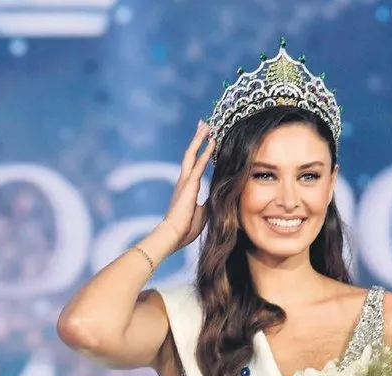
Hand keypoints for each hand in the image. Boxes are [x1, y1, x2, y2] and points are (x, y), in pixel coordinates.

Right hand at [156, 121, 215, 252]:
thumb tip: (217, 199)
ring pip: (192, 154)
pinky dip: (206, 152)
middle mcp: (184, 181)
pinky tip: (212, 142)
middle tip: (204, 124)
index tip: (206, 140)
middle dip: (197, 138)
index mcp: (187, 188)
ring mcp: (185, 182)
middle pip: (190, 154)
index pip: (194, 164)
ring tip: (207, 125)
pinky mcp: (189, 186)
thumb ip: (208, 203)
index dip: (200, 151)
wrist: (173, 235)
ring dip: (200, 139)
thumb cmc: (185, 228)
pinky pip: (199, 165)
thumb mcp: (202, 213)